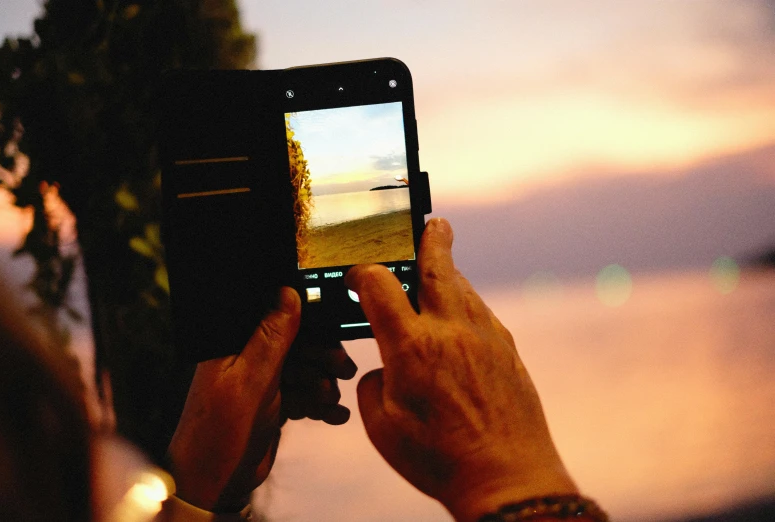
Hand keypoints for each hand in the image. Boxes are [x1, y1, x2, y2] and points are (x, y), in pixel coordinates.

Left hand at [167, 287, 355, 512]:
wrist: (212, 485)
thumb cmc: (221, 432)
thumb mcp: (251, 381)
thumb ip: (271, 337)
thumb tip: (287, 292)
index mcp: (232, 342)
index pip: (275, 316)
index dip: (308, 321)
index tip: (334, 330)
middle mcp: (245, 357)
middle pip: (295, 343)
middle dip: (321, 356)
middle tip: (343, 368)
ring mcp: (259, 381)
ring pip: (302, 369)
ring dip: (322, 383)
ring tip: (332, 398)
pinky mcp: (270, 403)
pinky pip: (301, 394)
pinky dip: (318, 404)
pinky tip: (335, 415)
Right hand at [346, 218, 577, 521]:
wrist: (507, 477)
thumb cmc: (439, 458)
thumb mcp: (381, 427)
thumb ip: (371, 385)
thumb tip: (381, 370)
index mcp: (411, 346)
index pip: (378, 283)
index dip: (360, 273)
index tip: (355, 279)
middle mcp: (450, 330)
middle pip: (436, 264)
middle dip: (430, 238)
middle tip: (433, 223)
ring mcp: (484, 336)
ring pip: (463, 286)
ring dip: (448, 271)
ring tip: (440, 265)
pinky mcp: (506, 349)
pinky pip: (480, 312)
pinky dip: (465, 303)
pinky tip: (458, 318)